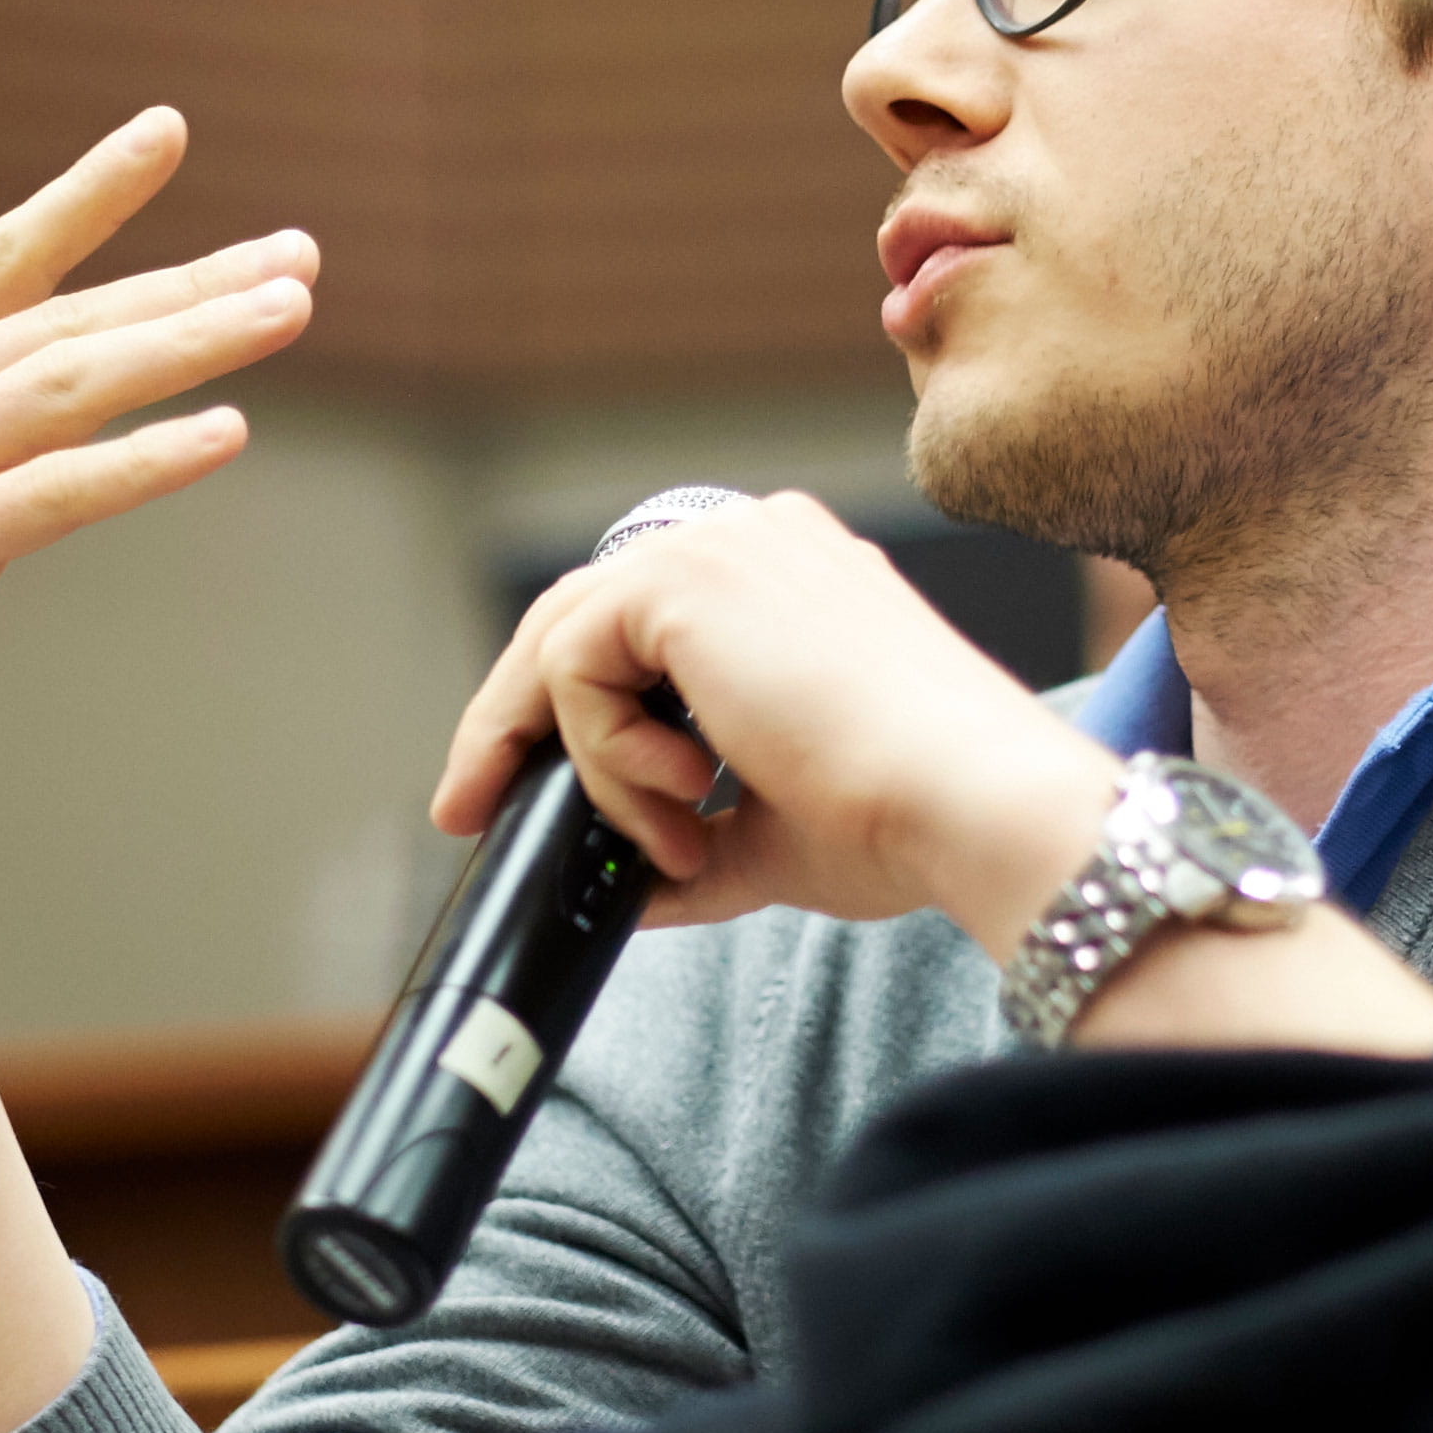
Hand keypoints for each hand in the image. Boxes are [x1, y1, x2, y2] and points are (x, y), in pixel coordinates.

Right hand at [0, 108, 316, 1036]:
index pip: (2, 258)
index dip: (88, 190)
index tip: (170, 128)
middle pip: (64, 322)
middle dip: (190, 284)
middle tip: (299, 258)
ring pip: (69, 388)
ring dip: (188, 346)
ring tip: (289, 316)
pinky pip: (57, 491)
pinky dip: (146, 459)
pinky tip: (227, 434)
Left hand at [429, 493, 1125, 952]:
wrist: (963, 801)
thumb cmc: (907, 815)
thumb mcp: (775, 834)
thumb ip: (695, 839)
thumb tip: (633, 888)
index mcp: (787, 582)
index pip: (637, 625)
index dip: (570, 706)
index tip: (514, 787)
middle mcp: (752, 544)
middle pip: (580, 616)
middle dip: (511, 723)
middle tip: (469, 809)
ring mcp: (721, 550)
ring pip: (569, 647)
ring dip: (593, 766)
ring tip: (674, 834)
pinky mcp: (685, 583)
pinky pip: (575, 670)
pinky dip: (605, 754)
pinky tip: (683, 796)